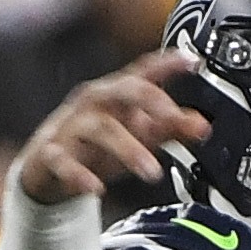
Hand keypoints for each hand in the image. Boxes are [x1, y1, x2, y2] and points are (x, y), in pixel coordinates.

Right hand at [17, 49, 210, 203]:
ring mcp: (71, 126)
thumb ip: (170, 128)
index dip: (167, 64)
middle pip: (122, 91)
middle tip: (173, 119)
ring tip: (153, 172)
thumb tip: (203, 125)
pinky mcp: (52, 153)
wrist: (47, 166)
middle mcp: (94, 103)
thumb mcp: (137, 134)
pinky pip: (63, 161)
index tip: (192, 61)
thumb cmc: (98, 143)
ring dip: (128, 149)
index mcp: (117, 94)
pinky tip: (96, 188)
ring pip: (100, 129)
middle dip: (150, 101)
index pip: (144, 72)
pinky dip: (79, 175)